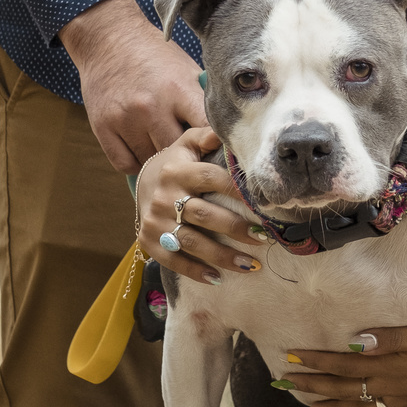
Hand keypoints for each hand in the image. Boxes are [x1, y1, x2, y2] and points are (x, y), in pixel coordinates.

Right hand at [61, 0, 205, 173]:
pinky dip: (136, 163)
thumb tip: (224, 133)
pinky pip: (126, 165)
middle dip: (187, 156)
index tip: (219, 152)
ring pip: (151, 162)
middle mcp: (151, 107)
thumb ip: (201, 100)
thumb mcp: (185, 69)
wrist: (108, 37)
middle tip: (191, 156)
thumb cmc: (154, 54)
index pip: (207, 132)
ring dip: (160, 161)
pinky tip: (143, 151)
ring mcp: (124, 119)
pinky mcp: (102, 126)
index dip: (215, 146)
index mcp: (178, 90)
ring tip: (165, 150)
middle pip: (178, 153)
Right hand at [135, 131, 271, 284]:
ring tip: (252, 264)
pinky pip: (174, 260)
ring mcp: (155, 222)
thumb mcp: (187, 144)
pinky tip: (218, 278)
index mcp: (177, 170)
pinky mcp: (149, 242)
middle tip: (263, 238)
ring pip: (192, 242)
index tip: (261, 203)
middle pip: (204, 215)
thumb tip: (226, 127)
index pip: (210, 179)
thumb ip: (206, 135)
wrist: (143, 184)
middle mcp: (163, 196)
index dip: (236, 190)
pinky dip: (196, 271)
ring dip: (223, 256)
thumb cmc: (177, 163)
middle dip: (235, 228)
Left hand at [284, 324, 406, 406]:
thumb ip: (393, 339)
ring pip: (358, 406)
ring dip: (330, 405)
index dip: (317, 362)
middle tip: (283, 383)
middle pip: (345, 389)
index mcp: (394, 369)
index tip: (291, 358)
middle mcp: (394, 387)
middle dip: (313, 385)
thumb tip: (355, 342)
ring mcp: (404, 397)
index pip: (346, 366)